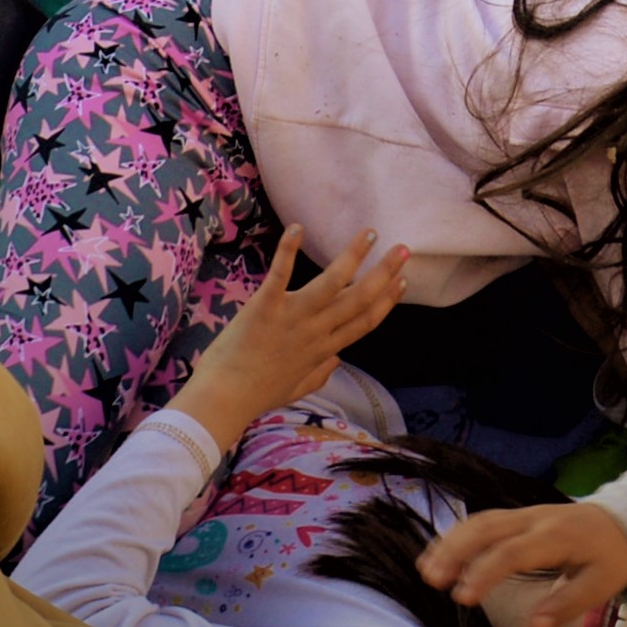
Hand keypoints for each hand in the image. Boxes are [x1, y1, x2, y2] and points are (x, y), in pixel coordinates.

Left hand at [170, 226, 409, 450]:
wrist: (223, 399)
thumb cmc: (256, 395)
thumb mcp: (296, 390)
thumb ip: (319, 375)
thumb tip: (337, 361)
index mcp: (323, 350)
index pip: (364, 322)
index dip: (386, 301)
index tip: (402, 281)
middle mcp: (315, 332)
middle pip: (358, 300)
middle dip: (383, 273)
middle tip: (403, 250)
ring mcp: (292, 318)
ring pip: (331, 284)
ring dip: (352, 256)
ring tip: (370, 233)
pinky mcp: (265, 306)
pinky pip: (280, 274)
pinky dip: (288, 250)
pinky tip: (298, 227)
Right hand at [416, 499, 626, 626]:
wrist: (624, 521)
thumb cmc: (611, 558)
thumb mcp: (602, 585)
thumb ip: (567, 604)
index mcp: (555, 537)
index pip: (512, 553)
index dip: (484, 573)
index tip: (462, 597)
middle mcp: (534, 520)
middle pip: (487, 528)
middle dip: (456, 551)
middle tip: (431, 579)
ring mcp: (524, 515)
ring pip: (480, 521)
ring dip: (451, 542)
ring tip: (426, 570)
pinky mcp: (517, 517)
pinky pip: (483, 521)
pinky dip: (458, 535)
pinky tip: (440, 554)